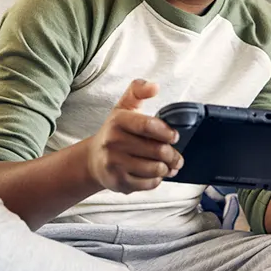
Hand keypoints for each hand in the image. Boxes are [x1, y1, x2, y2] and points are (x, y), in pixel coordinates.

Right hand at [85, 79, 183, 193]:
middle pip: (157, 150)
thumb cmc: (114, 132)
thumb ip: (138, 91)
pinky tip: (156, 175)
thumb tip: (154, 86)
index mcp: (117, 121)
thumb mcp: (124, 107)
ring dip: (167, 168)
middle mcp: (112, 142)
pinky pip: (148, 184)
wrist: (93, 160)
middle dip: (172, 155)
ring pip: (155, 169)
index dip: (167, 132)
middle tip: (176, 157)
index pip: (149, 126)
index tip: (174, 136)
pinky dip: (157, 180)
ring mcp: (114, 164)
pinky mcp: (118, 182)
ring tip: (169, 165)